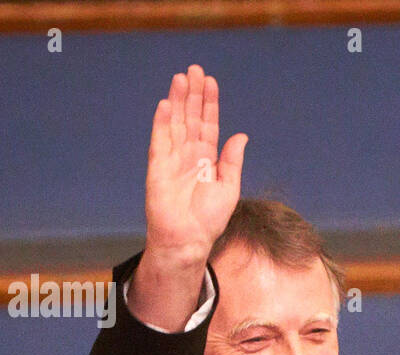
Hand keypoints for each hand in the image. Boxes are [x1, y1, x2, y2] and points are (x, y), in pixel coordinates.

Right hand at [144, 64, 246, 265]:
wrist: (189, 239)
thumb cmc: (209, 220)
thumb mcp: (229, 188)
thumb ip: (232, 161)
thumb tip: (241, 135)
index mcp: (207, 160)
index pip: (208, 125)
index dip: (209, 104)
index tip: (211, 82)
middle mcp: (189, 155)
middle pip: (190, 118)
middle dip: (193, 94)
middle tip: (195, 70)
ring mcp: (172, 159)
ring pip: (175, 123)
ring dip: (177, 101)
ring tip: (181, 78)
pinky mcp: (157, 167)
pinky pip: (159, 140)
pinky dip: (161, 122)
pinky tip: (165, 104)